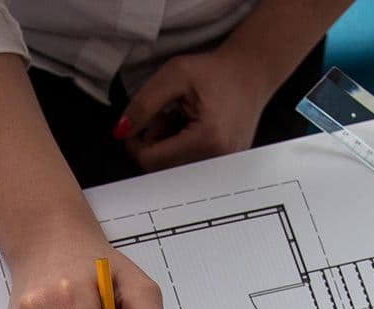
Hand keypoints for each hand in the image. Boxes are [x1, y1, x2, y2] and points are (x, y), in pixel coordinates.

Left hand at [117, 47, 276, 171]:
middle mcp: (217, 161)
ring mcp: (223, 169)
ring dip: (167, 149)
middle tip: (165, 117)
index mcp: (206, 139)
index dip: (136, 142)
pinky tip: (191, 132)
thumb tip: (121, 132)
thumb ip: (143, 104)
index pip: (151, 162)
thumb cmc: (214, 72)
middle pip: (160, 170)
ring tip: (180, 123)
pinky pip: (188, 171)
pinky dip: (181, 153)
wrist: (252, 75)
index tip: (142, 122)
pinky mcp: (224, 171)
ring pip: (172, 172)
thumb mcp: (174, 75)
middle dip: (154, 145)